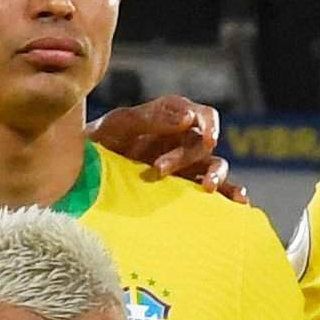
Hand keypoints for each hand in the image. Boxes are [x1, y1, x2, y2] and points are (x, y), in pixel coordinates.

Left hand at [91, 97, 229, 182]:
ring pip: (215, 166)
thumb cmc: (100, 142)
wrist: (82, 174)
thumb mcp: (120, 123)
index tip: (196, 129)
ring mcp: (187, 167)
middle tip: (158, 169)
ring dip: (216, 176)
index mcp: (173, 119)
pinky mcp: (186, 189)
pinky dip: (229, 195)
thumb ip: (152, 116)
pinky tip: (237, 204)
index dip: (205, 122)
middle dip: (185, 155)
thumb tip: (189, 117)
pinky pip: (215, 191)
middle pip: (204, 144)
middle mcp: (184, 141)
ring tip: (206, 188)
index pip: (203, 115)